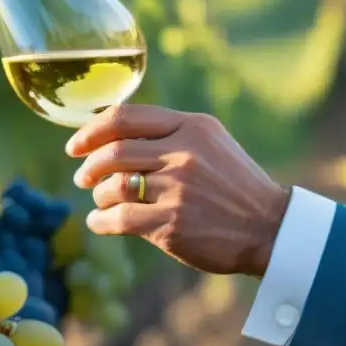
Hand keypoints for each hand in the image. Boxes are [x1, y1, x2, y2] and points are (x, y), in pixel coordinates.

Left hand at [65, 104, 290, 275]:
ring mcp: (177, 189)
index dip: (91, 130)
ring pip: (113, 186)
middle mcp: (184, 153)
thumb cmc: (234, 185)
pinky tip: (100, 222)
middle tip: (83, 177)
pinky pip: (118, 218)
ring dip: (99, 195)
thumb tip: (111, 131)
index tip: (75, 145)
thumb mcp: (210, 143)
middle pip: (113, 152)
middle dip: (89, 166)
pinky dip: (101, 220)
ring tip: (103, 201)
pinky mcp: (171, 224)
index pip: (125, 117)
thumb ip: (168, 133)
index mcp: (192, 126)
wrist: (270, 227)